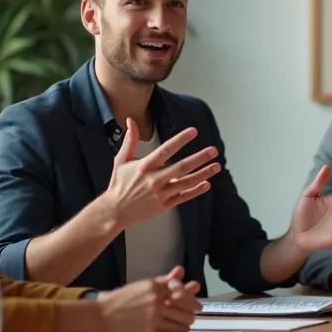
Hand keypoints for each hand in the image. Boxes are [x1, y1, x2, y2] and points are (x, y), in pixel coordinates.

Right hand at [93, 266, 202, 331]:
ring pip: (182, 319)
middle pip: (185, 304)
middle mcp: (156, 299)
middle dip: (193, 309)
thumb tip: (180, 271)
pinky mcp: (152, 330)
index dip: (190, 294)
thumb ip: (162, 281)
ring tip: (187, 322)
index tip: (194, 299)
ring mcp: (154, 315)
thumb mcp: (141, 286)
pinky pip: (173, 331)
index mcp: (153, 285)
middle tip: (195, 312)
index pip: (180, 288)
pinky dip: (179, 331)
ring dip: (188, 321)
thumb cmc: (119, 300)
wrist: (102, 316)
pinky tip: (179, 331)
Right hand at [100, 118, 220, 227]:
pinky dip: (196, 191)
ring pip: (186, 183)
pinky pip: (184, 197)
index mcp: (145, 167)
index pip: (166, 150)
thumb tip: (131, 120)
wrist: (115, 211)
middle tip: (214, 150)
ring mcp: (161, 194)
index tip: (193, 131)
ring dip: (203, 174)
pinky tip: (206, 184)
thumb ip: (130, 140)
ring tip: (217, 166)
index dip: (180, 140)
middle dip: (199, 158)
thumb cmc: (119, 183)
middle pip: (181, 167)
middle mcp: (154, 180)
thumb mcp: (121, 160)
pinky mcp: (164, 205)